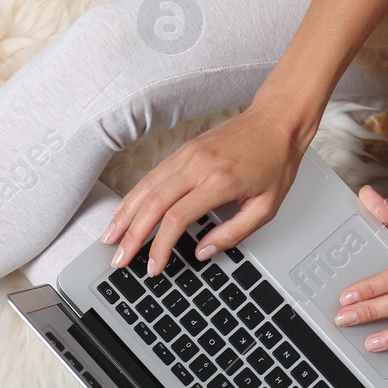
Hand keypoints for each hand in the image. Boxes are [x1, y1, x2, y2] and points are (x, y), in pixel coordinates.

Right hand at [101, 102, 307, 274]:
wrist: (276, 121)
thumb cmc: (275, 161)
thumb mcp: (266, 207)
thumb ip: (234, 233)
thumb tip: (203, 251)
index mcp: (218, 182)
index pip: (176, 219)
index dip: (160, 246)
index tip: (153, 266)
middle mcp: (197, 166)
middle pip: (153, 205)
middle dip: (132, 236)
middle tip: (120, 259)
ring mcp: (186, 154)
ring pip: (146, 188)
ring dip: (125, 215)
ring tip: (111, 238)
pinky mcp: (183, 149)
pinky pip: (151, 175)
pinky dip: (134, 196)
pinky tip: (125, 211)